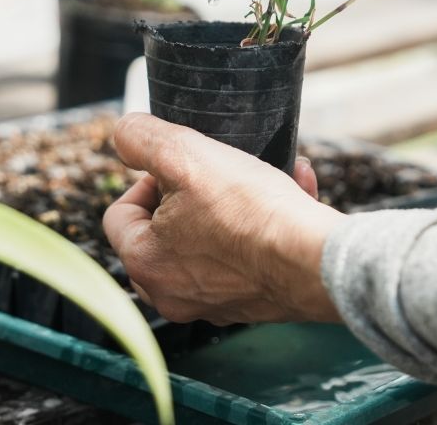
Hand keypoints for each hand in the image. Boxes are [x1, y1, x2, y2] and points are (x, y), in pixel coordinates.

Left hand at [103, 113, 344, 324]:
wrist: (317, 259)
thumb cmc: (251, 212)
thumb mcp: (185, 155)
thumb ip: (141, 139)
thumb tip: (125, 133)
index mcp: (144, 264)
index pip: (119, 214)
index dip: (145, 179)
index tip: (178, 167)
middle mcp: (173, 294)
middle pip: (161, 233)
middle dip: (187, 197)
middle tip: (213, 175)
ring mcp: (215, 303)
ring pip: (209, 243)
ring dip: (231, 205)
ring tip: (261, 175)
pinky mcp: (254, 302)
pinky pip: (247, 257)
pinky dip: (263, 225)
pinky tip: (292, 193)